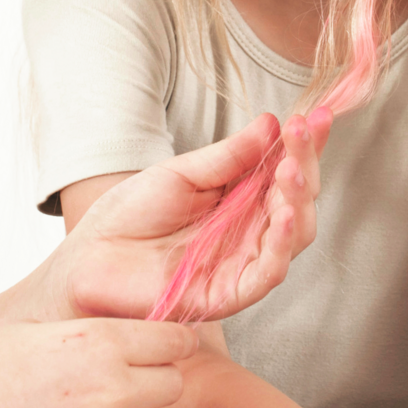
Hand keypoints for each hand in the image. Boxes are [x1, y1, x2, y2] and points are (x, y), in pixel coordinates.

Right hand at [0, 318, 197, 407]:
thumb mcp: (41, 326)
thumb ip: (94, 337)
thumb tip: (136, 341)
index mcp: (100, 339)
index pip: (177, 343)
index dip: (168, 346)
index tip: (155, 351)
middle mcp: (109, 388)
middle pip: (173, 387)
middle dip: (151, 384)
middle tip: (116, 386)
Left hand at [55, 112, 328, 321]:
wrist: (88, 258)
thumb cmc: (129, 216)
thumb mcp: (179, 173)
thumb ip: (227, 156)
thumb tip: (271, 124)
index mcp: (241, 199)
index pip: (285, 169)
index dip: (305, 145)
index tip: (318, 114)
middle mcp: (250, 230)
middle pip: (298, 199)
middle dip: (305, 163)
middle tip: (304, 132)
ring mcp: (243, 262)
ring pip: (293, 235)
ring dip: (299, 200)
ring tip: (292, 169)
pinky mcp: (229, 293)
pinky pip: (268, 273)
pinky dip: (280, 245)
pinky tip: (283, 215)